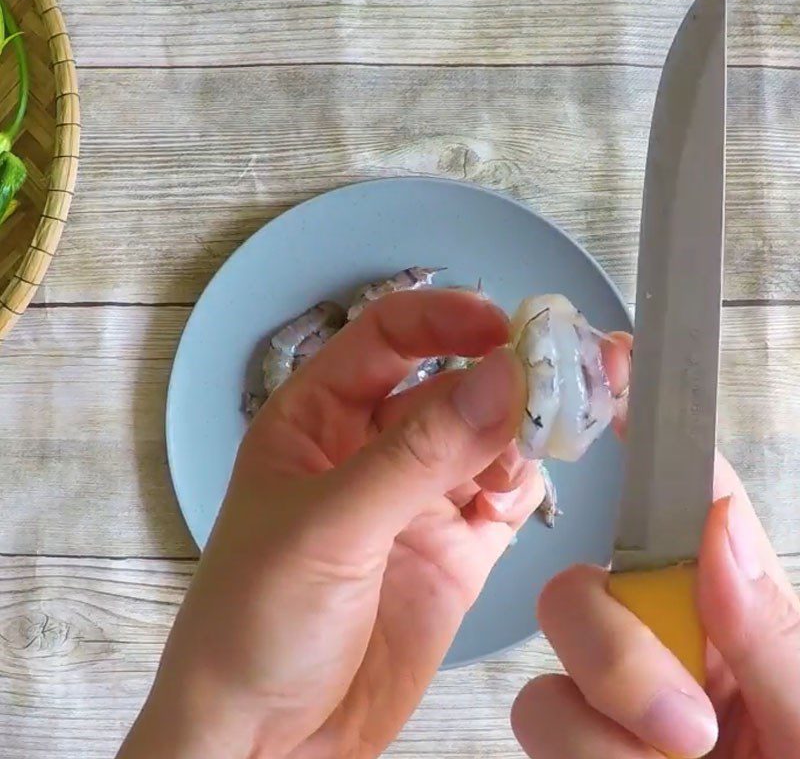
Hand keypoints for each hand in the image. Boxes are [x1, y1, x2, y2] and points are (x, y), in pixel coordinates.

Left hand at [118, 289, 547, 758]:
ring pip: (487, 438)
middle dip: (503, 379)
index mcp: (318, 419)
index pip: (387, 338)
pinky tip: (512, 499)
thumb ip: (417, 456)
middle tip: (559, 383)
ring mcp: (416, 500)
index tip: (503, 326)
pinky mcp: (454, 551)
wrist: (268, 743)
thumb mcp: (328, 528)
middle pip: (452, 386)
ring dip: (520, 434)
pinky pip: (505, 497)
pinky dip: (523, 487)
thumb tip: (502, 377)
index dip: (443, 320)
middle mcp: (371, 450)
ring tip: (531, 454)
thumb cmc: (254, 624)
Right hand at [512, 352, 799, 757]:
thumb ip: (780, 644)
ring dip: (600, 723)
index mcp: (751, 630)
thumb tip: (717, 529)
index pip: (696, 510)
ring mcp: (625, 707)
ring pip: (553, 662)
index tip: (620, 363)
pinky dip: (582, 752)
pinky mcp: (583, 748)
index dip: (658, 434)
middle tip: (686, 729)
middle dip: (615, 646)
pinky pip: (540, 719)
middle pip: (591, 584)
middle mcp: (681, 654)